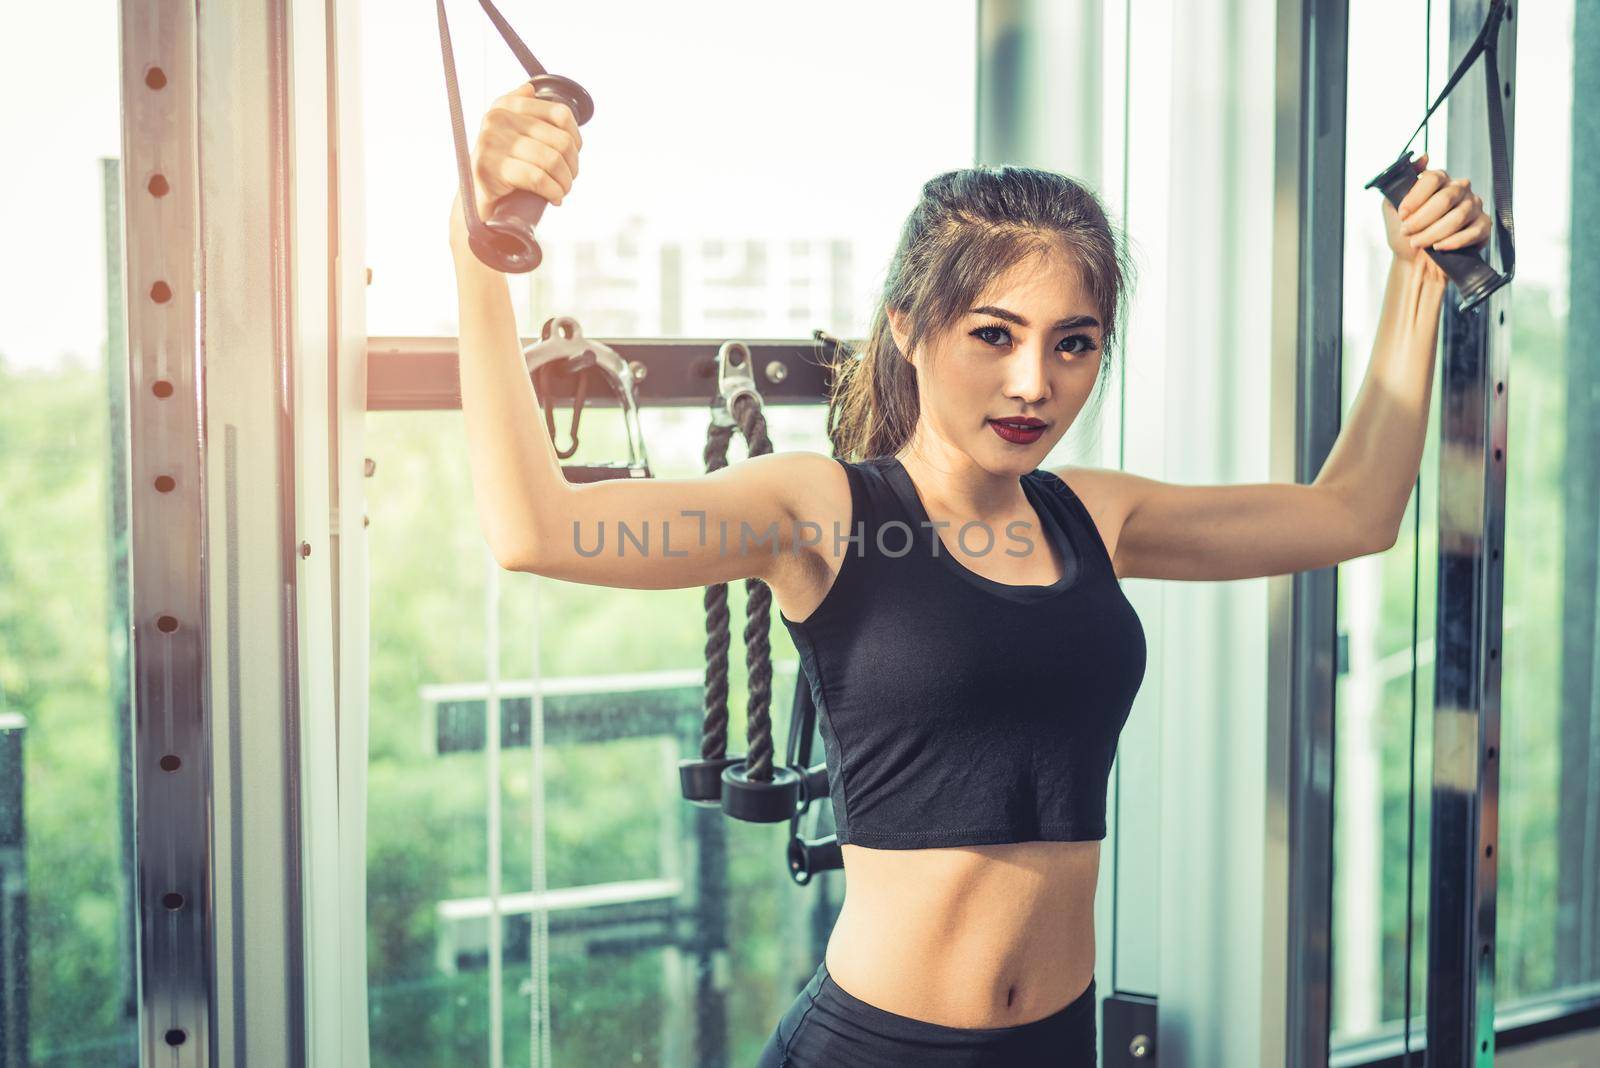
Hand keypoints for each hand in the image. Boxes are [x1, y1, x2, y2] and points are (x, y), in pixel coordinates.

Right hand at [449, 81, 583, 249]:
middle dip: (572, 166)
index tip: (572, 156)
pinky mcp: (490, 168)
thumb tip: (530, 89)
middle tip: (567, 180)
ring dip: (564, 182)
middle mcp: (497, 118)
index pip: (560, 113)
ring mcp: (492, 142)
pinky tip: (554, 198)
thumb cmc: (501, 168)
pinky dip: (553, 192)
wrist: (476, 198)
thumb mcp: (511, 134)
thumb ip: (521, 109)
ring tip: (561, 191)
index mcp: (507, 106)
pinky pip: (537, 178)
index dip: (575, 138)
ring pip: (552, 160)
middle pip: (560, 140)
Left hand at [1381, 151, 1489, 275]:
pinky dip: (1453, 242)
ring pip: (1458, 217)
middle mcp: (1459, 189)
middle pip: (1445, 198)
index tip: (1402, 215)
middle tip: (1408, 232)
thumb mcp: (1392, 207)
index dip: (1415, 198)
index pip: (1433, 178)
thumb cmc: (1404, 234)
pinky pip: (1473, 231)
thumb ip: (1400, 182)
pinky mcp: (1483, 226)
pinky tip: (1440, 247)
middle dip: (1422, 219)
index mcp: (1439, 181)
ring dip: (1433, 233)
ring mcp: (1473, 206)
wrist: (1414, 262)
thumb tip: (1424, 156)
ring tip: (1419, 243)